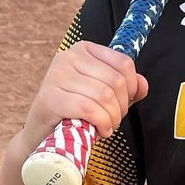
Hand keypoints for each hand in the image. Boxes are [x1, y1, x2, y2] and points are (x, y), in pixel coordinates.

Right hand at [20, 41, 147, 150]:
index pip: (123, 63)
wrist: (42, 134)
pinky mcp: (50, 97)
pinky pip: (89, 109)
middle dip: (121, 107)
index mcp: (84, 50)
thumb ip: (126, 88)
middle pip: (116, 81)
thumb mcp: (103, 95)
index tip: (125, 103)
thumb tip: (143, 84)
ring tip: (106, 126)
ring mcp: (56, 75)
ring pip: (104, 96)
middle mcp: (68, 57)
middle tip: (113, 119)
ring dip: (112, 118)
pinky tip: (100, 131)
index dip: (132, 88)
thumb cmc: (75, 112)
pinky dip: (101, 123)